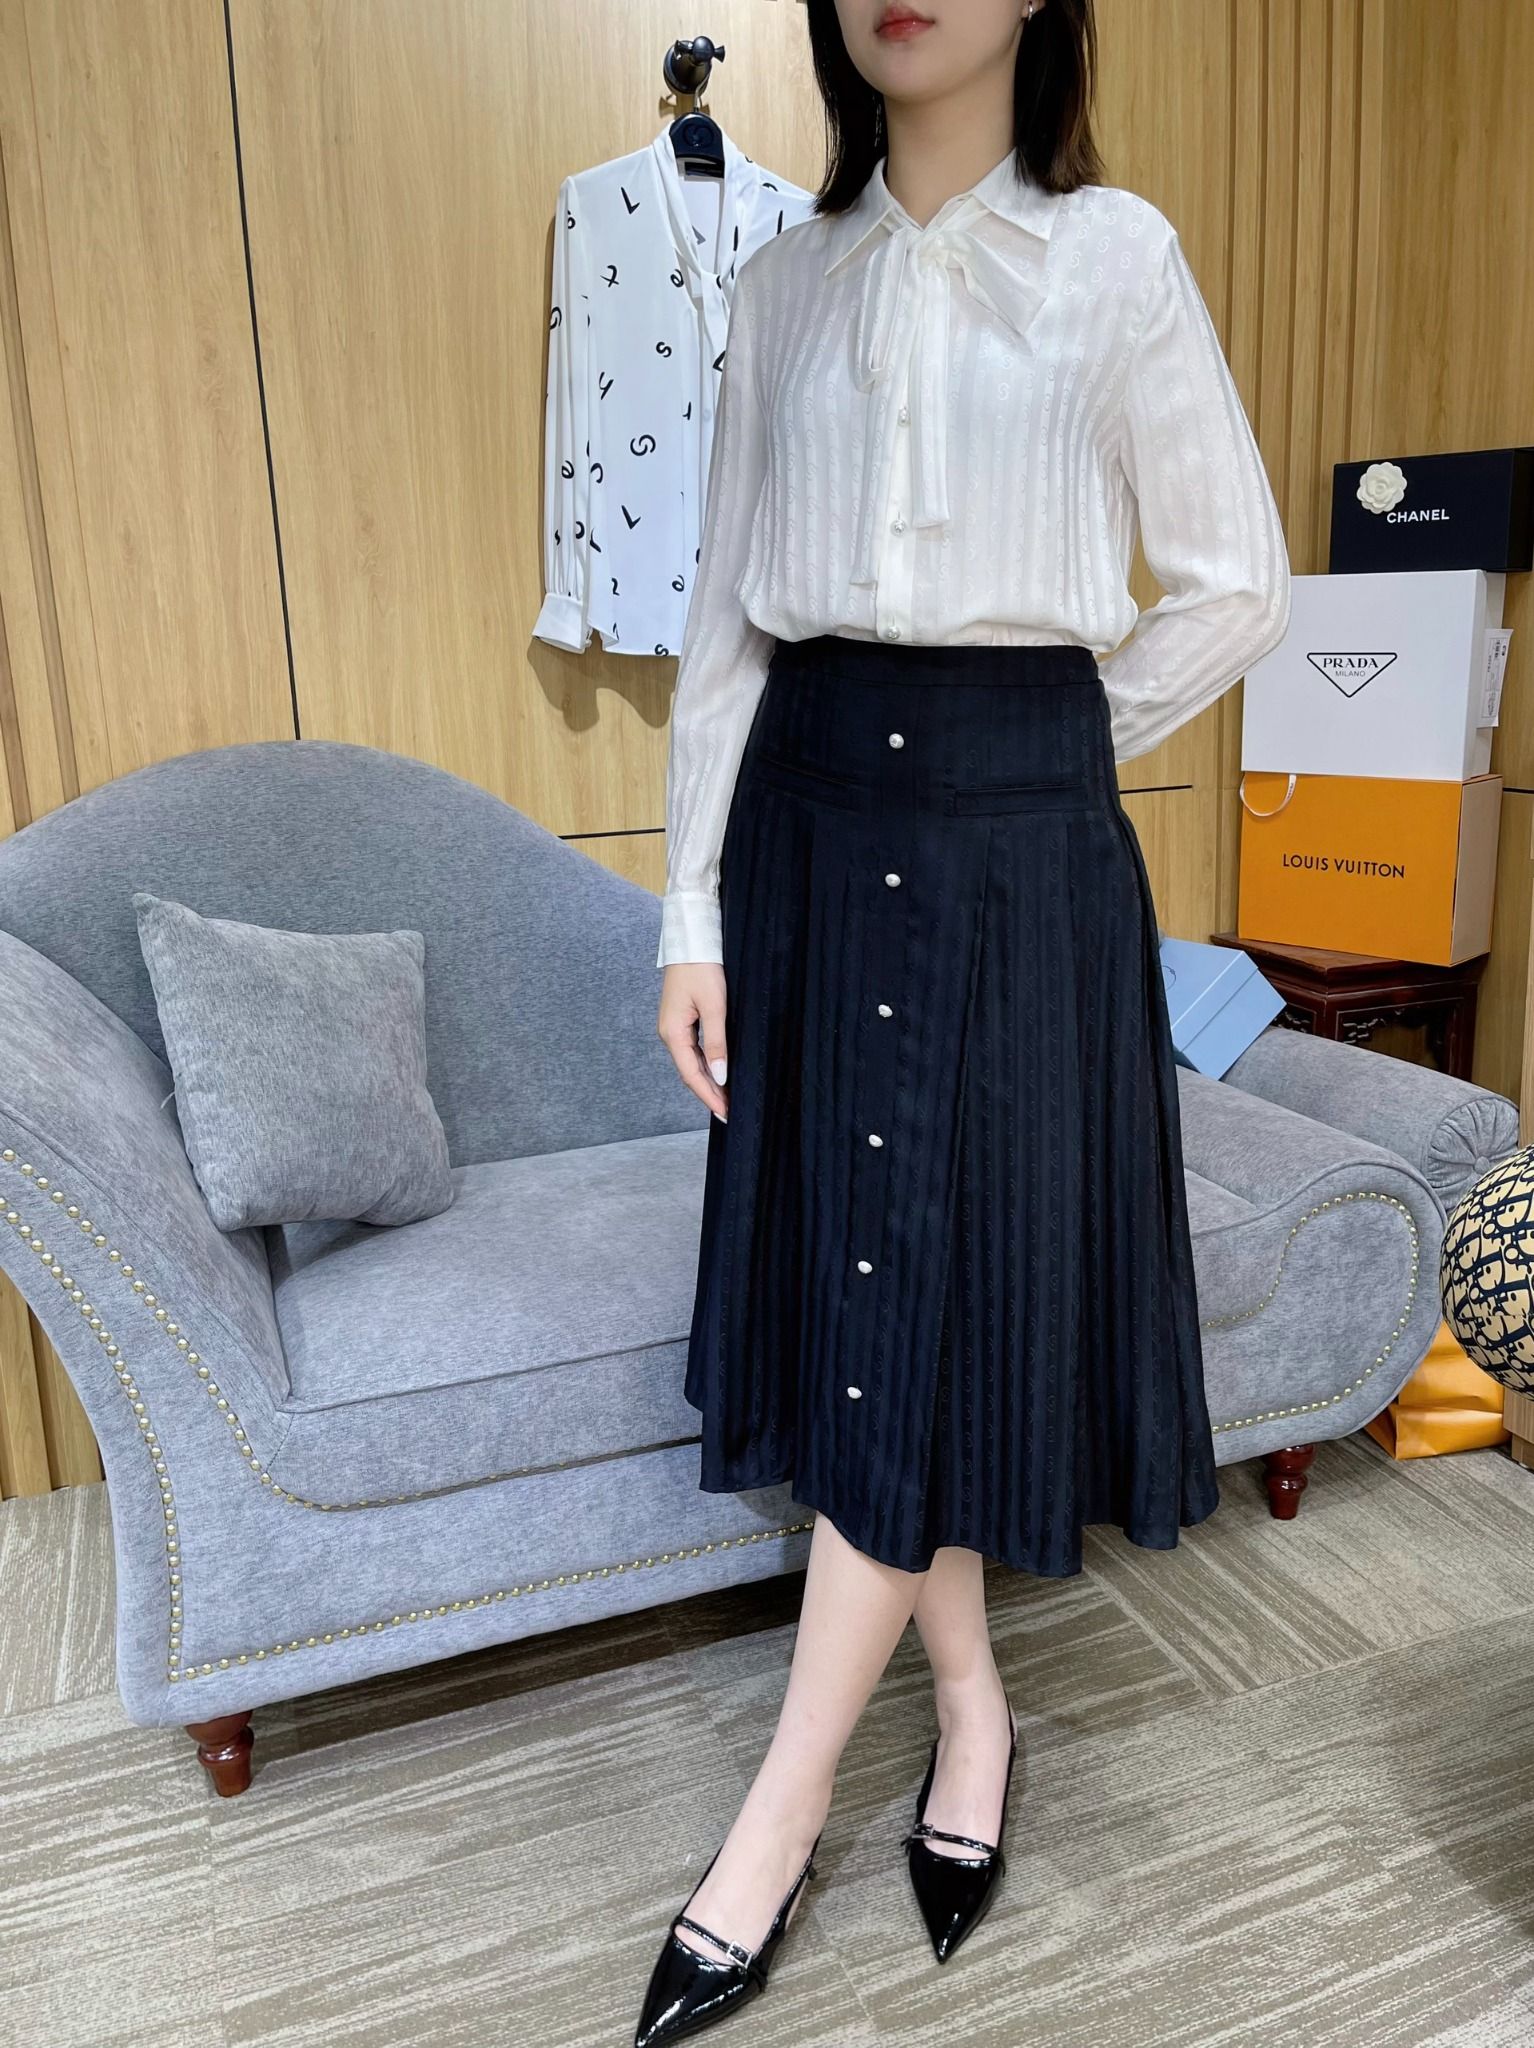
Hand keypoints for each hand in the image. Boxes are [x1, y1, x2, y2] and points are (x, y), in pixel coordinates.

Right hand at [658, 962, 729, 1120]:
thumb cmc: (702, 969)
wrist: (691, 942)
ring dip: (708, 1081)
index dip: (709, 1096)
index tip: (725, 1113)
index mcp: (673, 1033)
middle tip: (728, 1112)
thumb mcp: (714, 1006)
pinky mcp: (681, 1021)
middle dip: (709, 1093)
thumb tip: (720, 1076)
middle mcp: (669, 1034)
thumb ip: (717, 1043)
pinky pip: (693, 1050)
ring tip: (725, 1099)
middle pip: (690, 1072)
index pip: (692, 1074)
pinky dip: (705, 1065)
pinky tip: (717, 1073)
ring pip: (691, 1063)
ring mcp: (674, 1028)